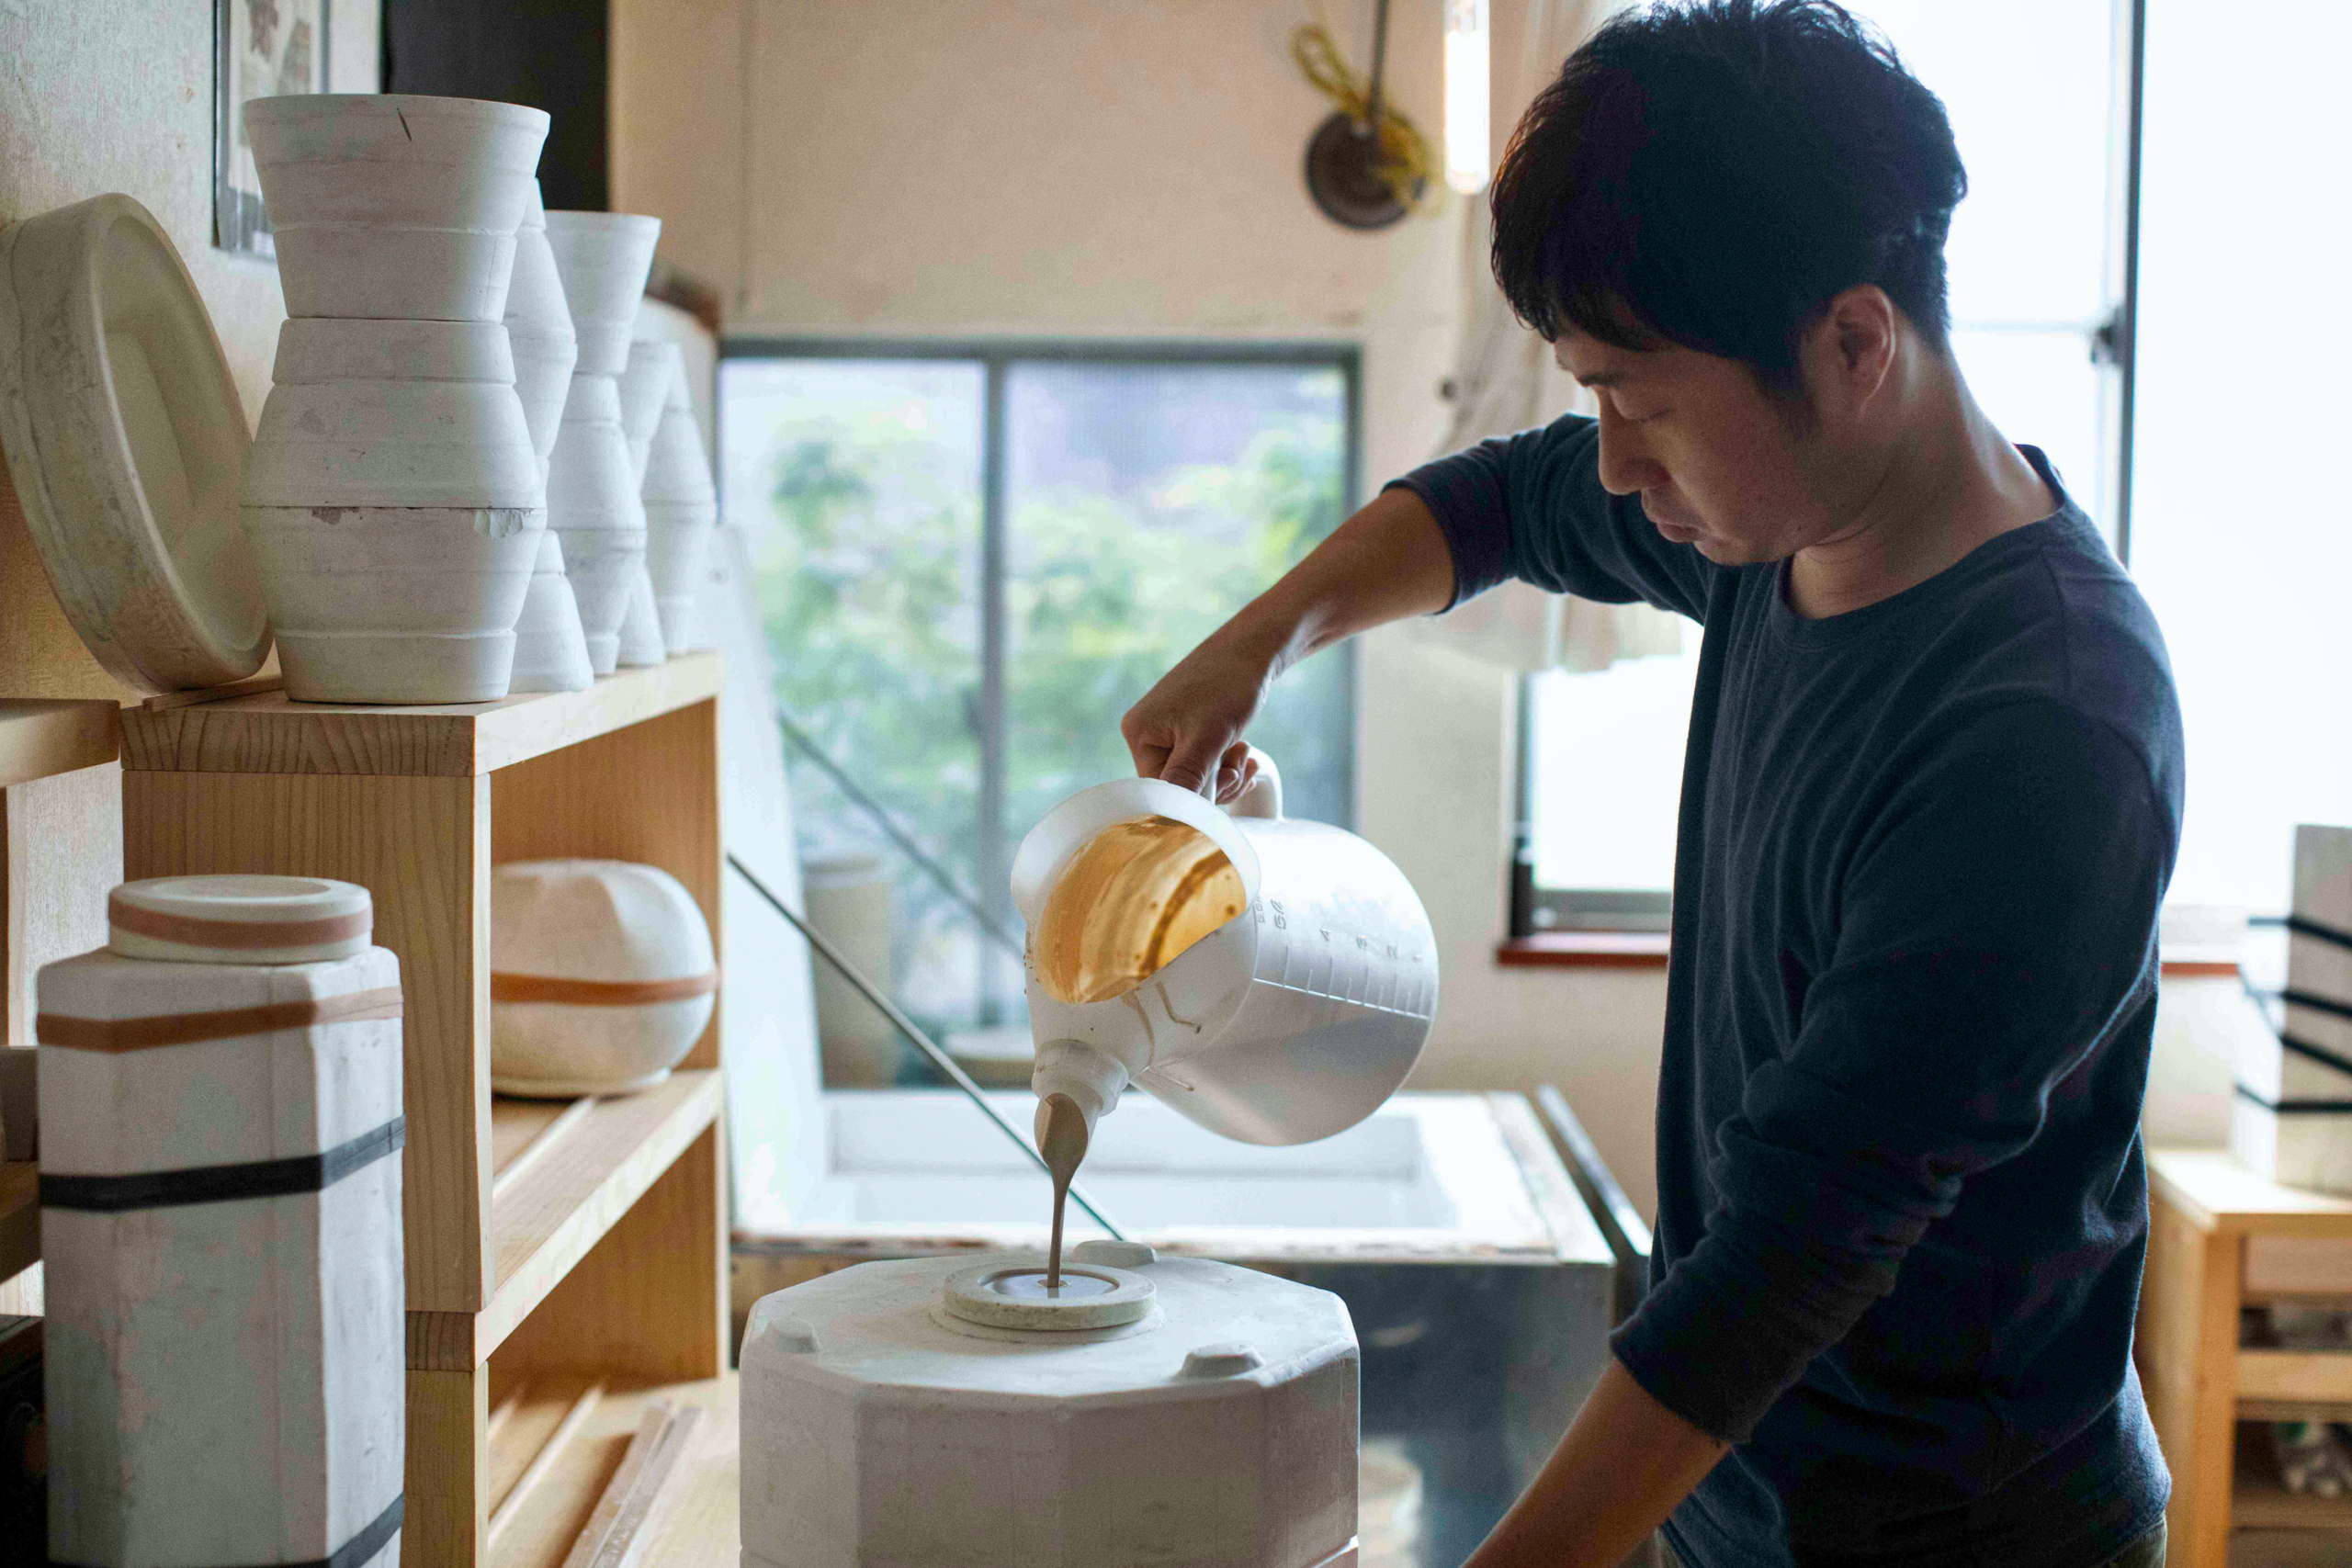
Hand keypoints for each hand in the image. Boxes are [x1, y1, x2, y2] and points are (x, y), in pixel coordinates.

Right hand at [1121, 634, 1275, 802]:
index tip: (1230, 781)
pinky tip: (1245, 754)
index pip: (1161, 790)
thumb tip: (1169, 819)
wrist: (1252, 649)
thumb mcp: (1208, 738)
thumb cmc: (1228, 686)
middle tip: (1242, 766)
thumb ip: (1186, 778)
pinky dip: (1225, 764)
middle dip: (1216, 784)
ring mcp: (1167, 731)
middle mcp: (1146, 734)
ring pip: (1195, 777)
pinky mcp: (1187, 729)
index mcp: (1139, 734)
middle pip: (1179, 786)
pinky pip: (1203, 762)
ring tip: (1247, 755)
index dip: (1197, 796)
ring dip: (1226, 775)